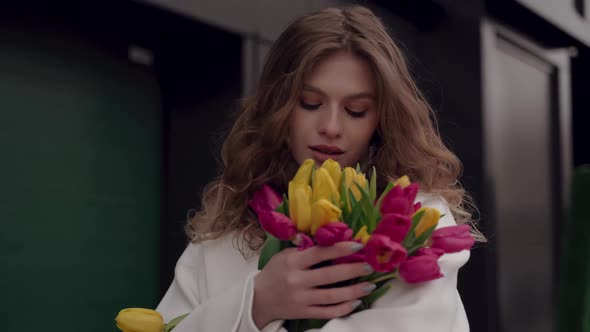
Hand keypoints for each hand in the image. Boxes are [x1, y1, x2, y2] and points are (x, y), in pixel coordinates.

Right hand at [252, 241, 374, 327]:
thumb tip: (326, 236)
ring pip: (332, 297)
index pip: (319, 253)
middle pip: (330, 276)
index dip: (340, 249)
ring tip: (369, 285)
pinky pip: (327, 312)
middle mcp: (297, 281)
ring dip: (354, 291)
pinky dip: (343, 308)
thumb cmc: (274, 272)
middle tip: (369, 266)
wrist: (258, 299)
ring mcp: (301, 299)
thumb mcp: (284, 255)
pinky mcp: (304, 313)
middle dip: (353, 270)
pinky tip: (356, 302)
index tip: (358, 245)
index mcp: (293, 262)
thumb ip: (303, 247)